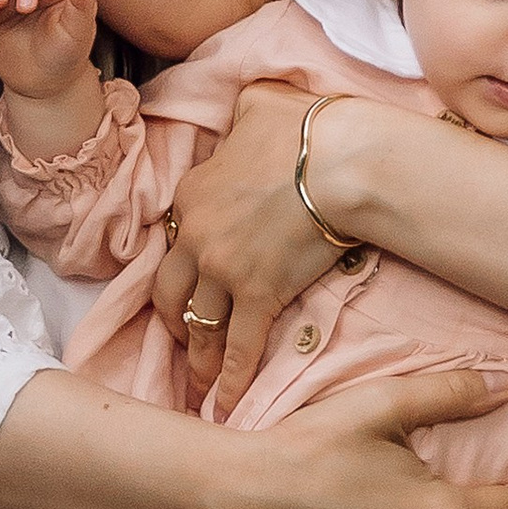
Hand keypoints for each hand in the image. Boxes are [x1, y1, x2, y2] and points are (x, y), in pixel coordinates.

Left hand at [154, 82, 339, 413]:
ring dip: (197, 356)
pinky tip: (226, 404)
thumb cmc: (304, 127)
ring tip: (199, 384)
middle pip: (169, 289)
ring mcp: (222, 269)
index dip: (179, 264)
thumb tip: (250, 110)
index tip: (184, 284)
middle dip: (174, 318)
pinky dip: (231, 378)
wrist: (338, 160)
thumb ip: (242, 115)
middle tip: (182, 337)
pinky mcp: (257, 294)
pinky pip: (237, 346)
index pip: (172, 239)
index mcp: (190, 193)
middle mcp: (195, 236)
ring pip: (198, 324)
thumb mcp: (257, 104)